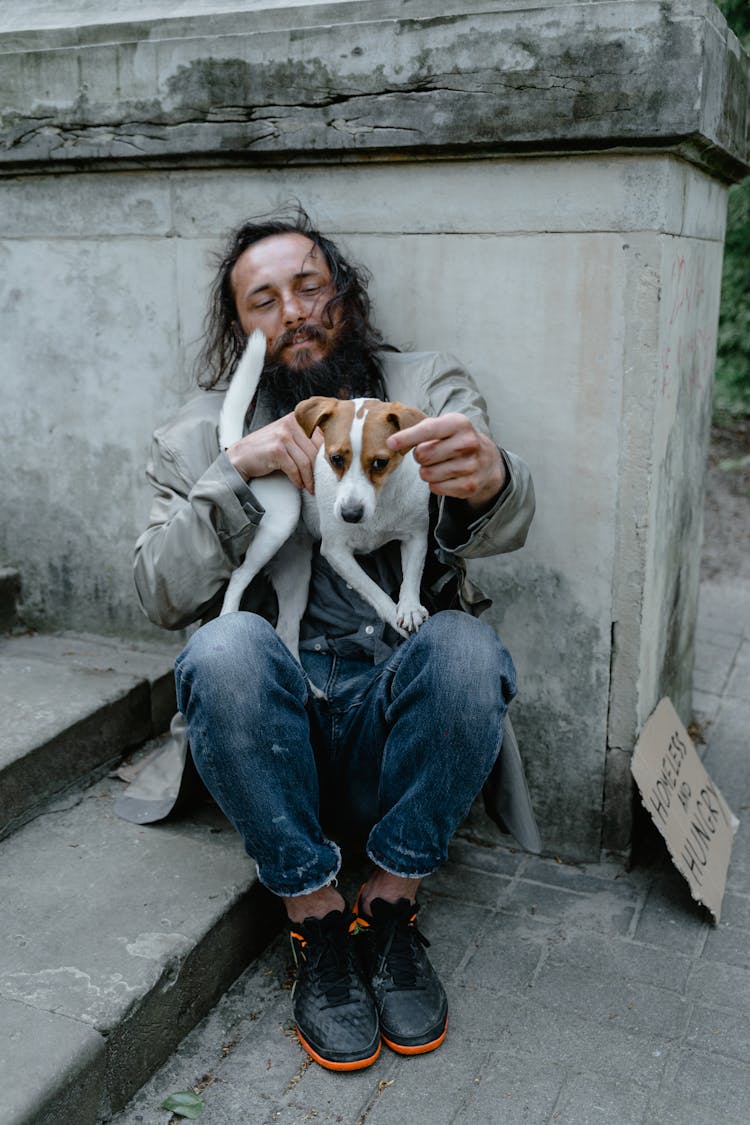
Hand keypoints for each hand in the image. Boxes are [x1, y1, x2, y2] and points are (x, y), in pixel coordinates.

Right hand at [227, 413, 322, 492]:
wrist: (241, 457)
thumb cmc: (266, 449)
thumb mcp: (287, 437)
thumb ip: (305, 439)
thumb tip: (329, 455)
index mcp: (297, 418)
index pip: (321, 437)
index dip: (326, 456)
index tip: (331, 470)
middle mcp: (291, 423)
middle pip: (314, 451)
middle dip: (319, 470)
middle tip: (321, 483)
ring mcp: (283, 435)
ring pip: (306, 461)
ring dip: (309, 478)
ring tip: (311, 487)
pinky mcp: (276, 450)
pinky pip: (294, 469)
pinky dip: (298, 480)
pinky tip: (299, 485)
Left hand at [387, 412, 506, 510]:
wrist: (488, 461)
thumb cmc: (456, 440)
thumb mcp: (445, 426)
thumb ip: (421, 430)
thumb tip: (392, 442)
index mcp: (460, 423)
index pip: (429, 430)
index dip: (407, 437)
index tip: (391, 443)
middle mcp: (468, 443)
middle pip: (423, 455)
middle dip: (420, 456)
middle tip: (430, 454)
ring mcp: (470, 466)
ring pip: (427, 474)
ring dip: (427, 471)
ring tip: (440, 465)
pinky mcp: (469, 486)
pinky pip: (435, 488)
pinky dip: (435, 484)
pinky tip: (447, 476)